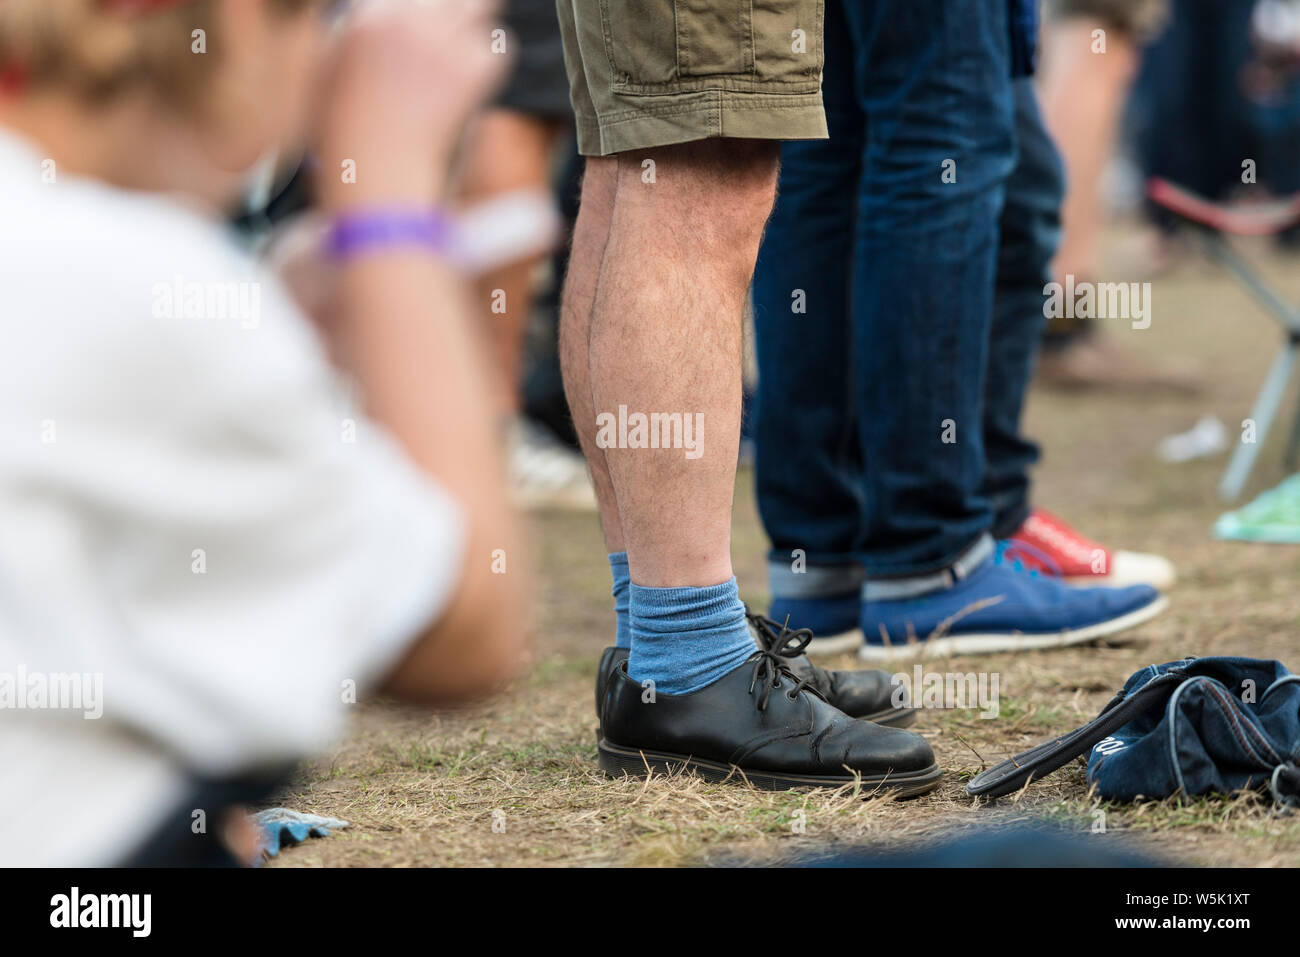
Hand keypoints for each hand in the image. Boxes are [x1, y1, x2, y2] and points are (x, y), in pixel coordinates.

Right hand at [316, 0, 509, 209]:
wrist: (376, 170)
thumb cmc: (345, 136)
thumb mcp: (325, 74)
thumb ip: (345, 36)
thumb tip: (360, 21)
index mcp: (367, 15)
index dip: (419, 9)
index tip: (424, 21)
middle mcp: (406, 18)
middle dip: (453, 10)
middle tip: (458, 23)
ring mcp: (440, 40)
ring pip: (480, 4)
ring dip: (475, 25)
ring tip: (466, 50)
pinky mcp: (469, 67)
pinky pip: (498, 47)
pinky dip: (490, 62)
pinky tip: (474, 82)